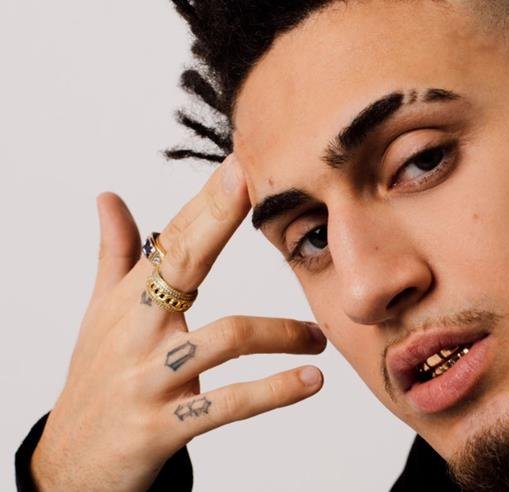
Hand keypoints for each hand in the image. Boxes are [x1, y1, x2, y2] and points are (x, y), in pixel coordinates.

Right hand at [30, 154, 326, 490]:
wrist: (71, 463)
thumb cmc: (94, 376)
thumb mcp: (101, 314)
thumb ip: (115, 256)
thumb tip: (109, 197)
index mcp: (128, 300)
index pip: (171, 240)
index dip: (206, 201)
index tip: (239, 163)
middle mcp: (136, 332)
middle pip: (180, 265)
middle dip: (215, 220)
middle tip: (258, 187)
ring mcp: (149, 380)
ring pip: (223, 338)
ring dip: (281, 333)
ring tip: (317, 337)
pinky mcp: (163, 427)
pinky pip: (228, 404)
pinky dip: (274, 391)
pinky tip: (311, 381)